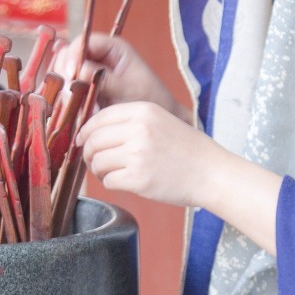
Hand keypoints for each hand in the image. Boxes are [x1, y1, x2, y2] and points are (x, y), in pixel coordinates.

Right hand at [57, 31, 186, 117]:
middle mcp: (99, 56)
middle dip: (64, 73)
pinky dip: (66, 98)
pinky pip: (67, 89)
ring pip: (64, 72)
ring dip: (63, 87)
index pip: (83, 42)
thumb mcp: (127, 89)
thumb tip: (76, 72)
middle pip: (68, 55)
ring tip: (71, 105)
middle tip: (66, 94)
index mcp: (113, 48)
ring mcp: (90, 73)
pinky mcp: (85, 89)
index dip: (72, 56)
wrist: (156, 121)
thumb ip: (102, 79)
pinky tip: (71, 110)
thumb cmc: (150, 101)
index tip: (69, 77)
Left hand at [80, 102, 281, 254]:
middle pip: (94, 140)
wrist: (212, 173)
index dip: (86, 131)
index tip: (83, 141)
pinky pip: (108, 181)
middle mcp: (138, 129)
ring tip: (113, 173)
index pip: (99, 117)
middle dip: (89, 153)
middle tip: (96, 162)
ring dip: (99, 170)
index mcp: (143, 111)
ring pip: (97, 162)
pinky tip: (124, 182)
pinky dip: (111, 183)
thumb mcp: (161, 121)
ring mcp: (137, 154)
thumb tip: (93, 133)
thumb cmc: (187, 150)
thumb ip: (130, 122)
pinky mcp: (138, 178)